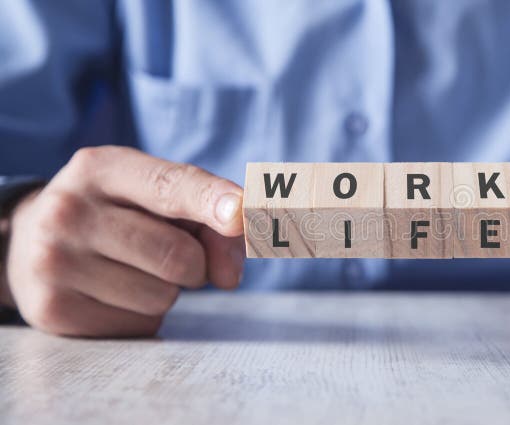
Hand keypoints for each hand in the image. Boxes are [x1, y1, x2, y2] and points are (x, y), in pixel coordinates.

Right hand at [2, 146, 244, 336]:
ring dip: (168, 290)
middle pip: (178, 255)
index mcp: (101, 168)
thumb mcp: (157, 197)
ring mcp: (54, 261)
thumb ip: (210, 222)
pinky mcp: (52, 310)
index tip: (241, 212)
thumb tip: (229, 275)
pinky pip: (140, 327)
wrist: (33, 242)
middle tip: (173, 255)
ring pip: (162, 297)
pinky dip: (143, 316)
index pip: (170, 186)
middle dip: (196, 263)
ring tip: (132, 269)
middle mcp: (69, 210)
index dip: (213, 201)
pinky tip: (112, 293)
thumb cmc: (119, 214)